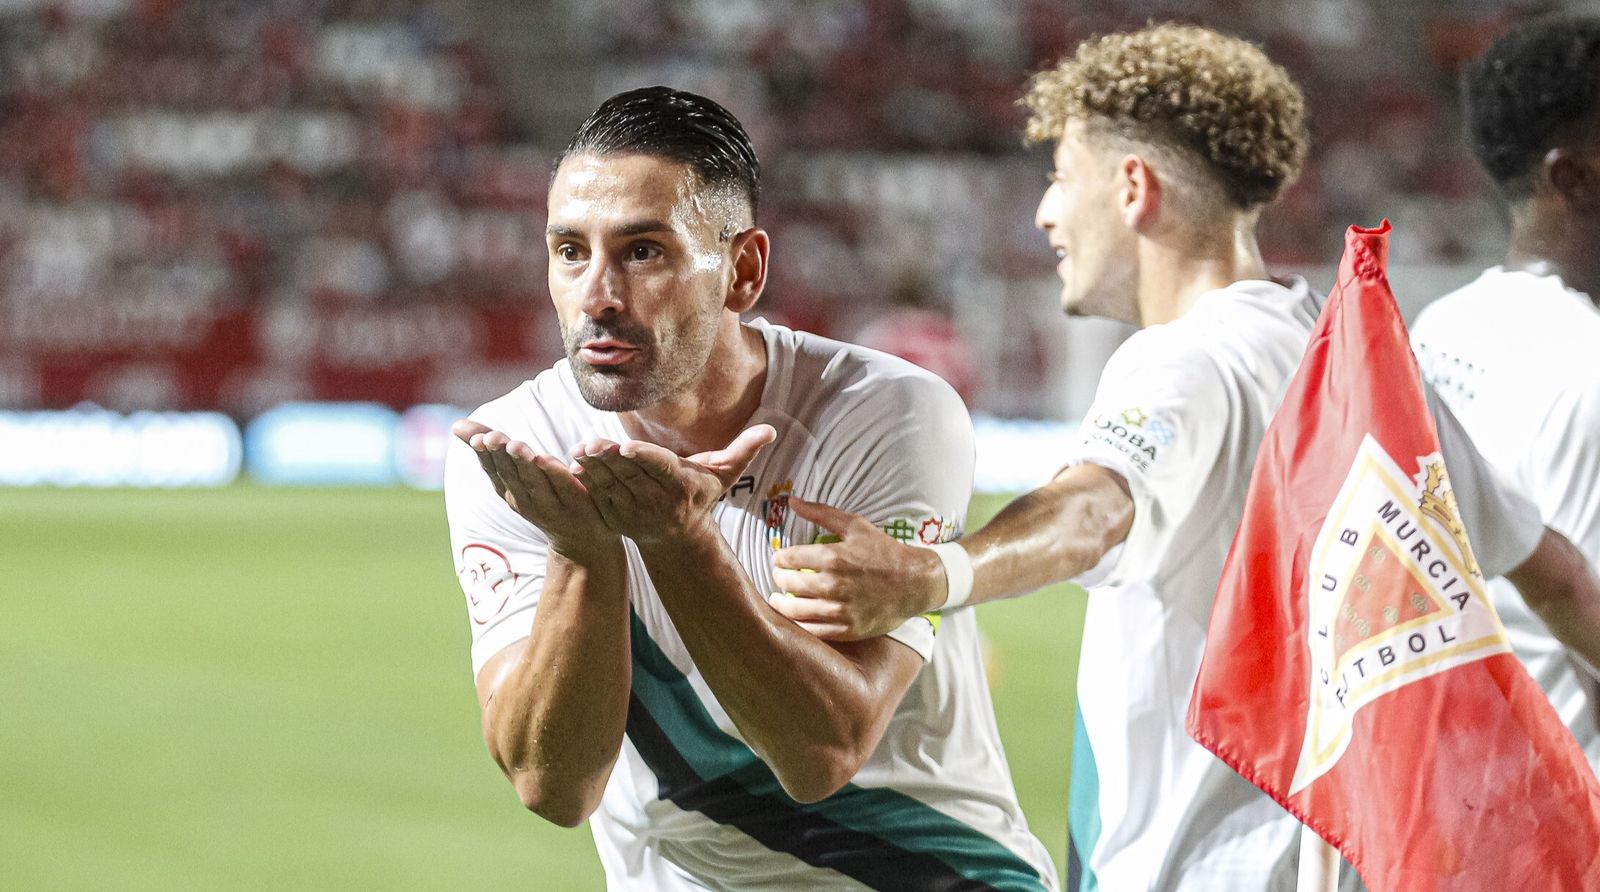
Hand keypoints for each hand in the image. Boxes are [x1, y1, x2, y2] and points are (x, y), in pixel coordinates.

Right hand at [453, 419, 616, 561]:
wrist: (583, 541)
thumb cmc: (544, 497)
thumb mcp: (516, 473)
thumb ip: (493, 448)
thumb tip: (456, 424)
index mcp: (509, 491)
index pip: (493, 471)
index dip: (485, 455)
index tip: (478, 438)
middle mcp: (526, 501)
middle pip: (511, 476)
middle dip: (501, 456)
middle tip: (493, 438)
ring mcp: (550, 506)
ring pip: (535, 483)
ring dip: (524, 465)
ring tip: (516, 446)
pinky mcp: (576, 505)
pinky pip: (565, 488)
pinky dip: (557, 474)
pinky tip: (549, 459)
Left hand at [571, 424, 775, 544]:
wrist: (679, 538)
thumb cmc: (702, 496)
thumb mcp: (725, 474)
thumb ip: (745, 449)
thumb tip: (772, 430)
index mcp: (681, 486)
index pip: (661, 468)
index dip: (643, 458)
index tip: (627, 447)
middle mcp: (658, 500)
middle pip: (631, 475)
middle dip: (610, 460)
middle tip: (591, 444)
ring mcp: (636, 511)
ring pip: (612, 485)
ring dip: (593, 469)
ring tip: (580, 450)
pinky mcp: (617, 518)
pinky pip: (599, 497)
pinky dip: (586, 482)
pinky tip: (574, 466)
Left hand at [769, 498, 945, 639]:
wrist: (915, 583)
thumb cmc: (884, 552)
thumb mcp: (855, 526)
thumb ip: (821, 513)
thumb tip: (792, 501)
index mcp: (833, 557)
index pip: (787, 558)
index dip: (779, 558)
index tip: (780, 559)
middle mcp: (833, 584)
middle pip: (788, 584)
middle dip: (779, 578)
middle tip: (779, 577)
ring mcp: (840, 610)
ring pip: (794, 610)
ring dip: (782, 603)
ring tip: (779, 599)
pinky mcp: (847, 629)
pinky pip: (812, 630)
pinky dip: (799, 623)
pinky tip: (797, 616)